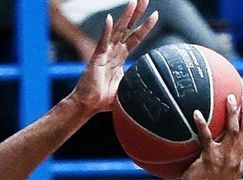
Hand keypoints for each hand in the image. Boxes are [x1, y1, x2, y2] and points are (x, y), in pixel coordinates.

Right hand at [70, 0, 157, 114]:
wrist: (87, 106)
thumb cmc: (103, 101)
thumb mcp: (127, 90)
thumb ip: (136, 83)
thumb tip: (152, 86)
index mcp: (120, 59)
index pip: (135, 39)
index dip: (145, 27)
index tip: (155, 15)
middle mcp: (113, 52)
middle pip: (128, 29)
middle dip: (137, 14)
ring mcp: (105, 54)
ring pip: (117, 31)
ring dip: (126, 16)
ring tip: (134, 2)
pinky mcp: (96, 58)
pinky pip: (102, 42)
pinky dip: (106, 30)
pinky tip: (109, 19)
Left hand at [180, 94, 242, 179]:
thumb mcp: (219, 179)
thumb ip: (223, 165)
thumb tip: (218, 155)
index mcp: (239, 164)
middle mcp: (235, 159)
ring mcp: (224, 158)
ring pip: (232, 129)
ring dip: (232, 111)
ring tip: (230, 98)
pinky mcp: (209, 158)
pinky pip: (206, 136)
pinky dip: (202, 123)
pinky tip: (197, 114)